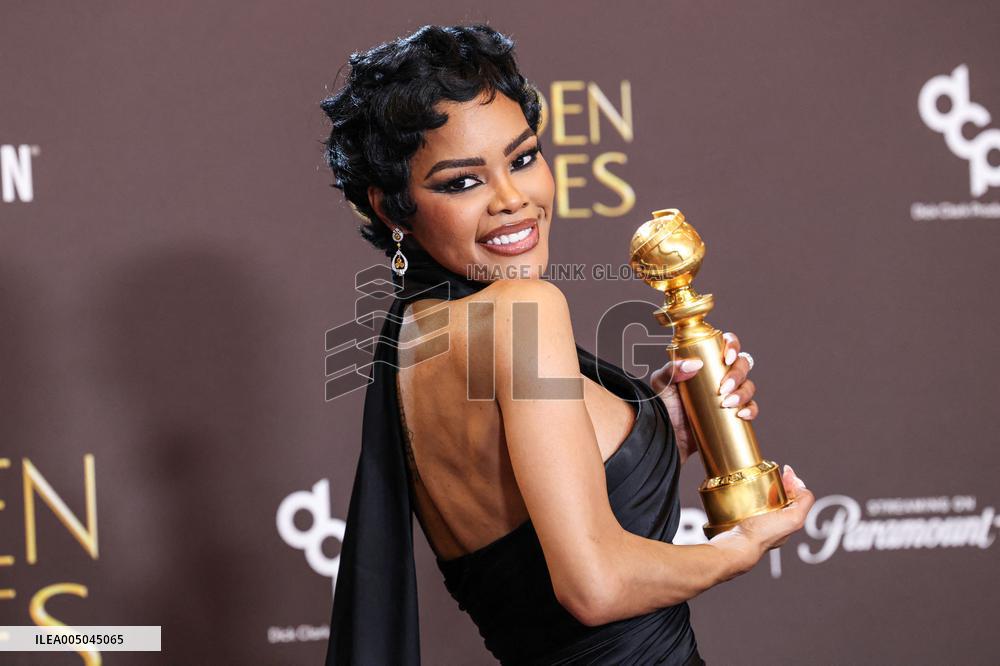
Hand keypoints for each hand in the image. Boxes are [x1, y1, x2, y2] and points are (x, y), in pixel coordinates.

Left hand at [649, 331, 757, 463]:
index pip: (726, 345)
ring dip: (743, 392)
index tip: (727, 357)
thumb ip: (671, 370)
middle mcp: (720, 376)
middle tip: (723, 387)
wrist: (668, 437)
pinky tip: (741, 414)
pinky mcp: (733, 414)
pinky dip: (751, 410)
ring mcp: (728, 394)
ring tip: (727, 403)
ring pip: (748, 386)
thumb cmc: (663, 406)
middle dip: (737, 374)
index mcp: (706, 362)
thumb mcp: (661, 384)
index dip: (733, 346)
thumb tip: (693, 365)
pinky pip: (751, 408)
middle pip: (742, 364)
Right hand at [707, 465, 814, 577]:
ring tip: (759, 478)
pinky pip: (752, 504)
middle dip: (780, 482)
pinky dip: (751, 494)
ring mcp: (760, 522)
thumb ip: (804, 502)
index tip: (786, 470)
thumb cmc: (763, 534)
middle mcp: (777, 523)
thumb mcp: (794, 518)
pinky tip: (746, 490)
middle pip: (783, 496)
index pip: (798, 495)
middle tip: (773, 472)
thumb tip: (800, 486)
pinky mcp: (745, 520)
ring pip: (767, 499)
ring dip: (765, 487)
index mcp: (790, 520)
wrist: (737, 545)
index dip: (794, 480)